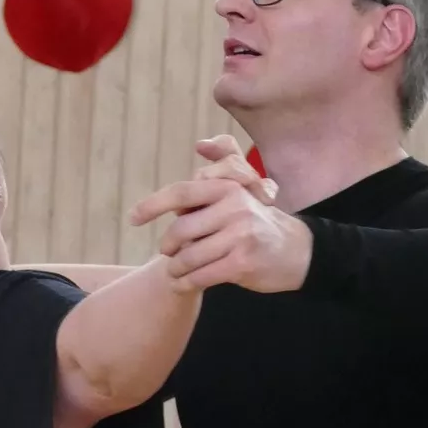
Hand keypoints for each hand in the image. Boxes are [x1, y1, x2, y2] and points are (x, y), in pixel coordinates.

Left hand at [130, 136, 312, 292]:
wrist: (295, 251)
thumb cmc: (257, 221)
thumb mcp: (243, 188)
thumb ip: (223, 163)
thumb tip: (202, 144)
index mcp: (228, 188)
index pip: (182, 193)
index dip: (153, 205)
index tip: (132, 218)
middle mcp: (235, 207)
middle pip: (180, 231)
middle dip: (168, 247)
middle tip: (167, 253)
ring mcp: (240, 236)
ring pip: (188, 257)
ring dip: (176, 269)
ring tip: (176, 271)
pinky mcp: (242, 263)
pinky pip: (201, 276)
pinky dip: (186, 283)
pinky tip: (183, 284)